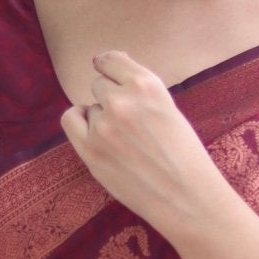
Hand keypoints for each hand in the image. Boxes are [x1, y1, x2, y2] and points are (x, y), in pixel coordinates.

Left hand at [60, 49, 222, 239]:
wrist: (187, 198)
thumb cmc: (184, 156)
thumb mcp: (169, 109)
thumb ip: (141, 92)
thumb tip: (108, 70)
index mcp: (148, 85)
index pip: (111, 60)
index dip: (108, 66)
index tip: (107, 70)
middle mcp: (122, 100)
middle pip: (99, 85)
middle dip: (110, 98)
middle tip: (128, 122)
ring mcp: (103, 125)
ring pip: (90, 108)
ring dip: (101, 119)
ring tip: (125, 141)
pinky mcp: (90, 150)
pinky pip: (71, 120)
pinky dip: (79, 123)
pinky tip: (93, 134)